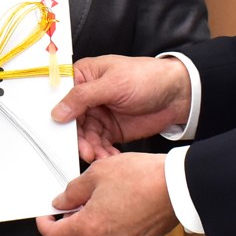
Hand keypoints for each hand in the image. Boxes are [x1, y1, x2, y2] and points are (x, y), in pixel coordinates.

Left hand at [36, 151, 177, 235]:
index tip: (46, 215)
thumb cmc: (142, 178)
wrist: (178, 187)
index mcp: (90, 228)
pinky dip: (105, 228)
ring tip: (93, 201)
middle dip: (66, 224)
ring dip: (86, 225)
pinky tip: (111, 208)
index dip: (45, 224)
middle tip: (68, 204)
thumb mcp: (96, 173)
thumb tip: (61, 201)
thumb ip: (72, 191)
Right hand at [52, 55, 191, 160]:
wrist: (177, 94)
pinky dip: (103, 153)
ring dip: (92, 148)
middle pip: (73, 122)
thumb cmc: (147, 77)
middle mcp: (88, 97)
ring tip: (101, 158)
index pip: (62, 97)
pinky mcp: (112, 130)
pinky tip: (110, 158)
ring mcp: (100, 115)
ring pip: (86, 136)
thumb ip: (83, 97)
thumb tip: (58, 111)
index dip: (59, 115)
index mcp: (84, 77)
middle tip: (86, 151)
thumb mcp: (112, 83)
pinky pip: (100, 145)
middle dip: (79, 138)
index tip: (60, 132)